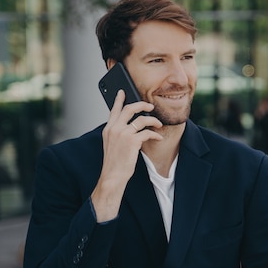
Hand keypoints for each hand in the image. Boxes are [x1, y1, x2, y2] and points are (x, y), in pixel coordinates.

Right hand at [91, 90, 161, 221]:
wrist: (112, 175)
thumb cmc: (114, 163)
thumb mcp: (111, 145)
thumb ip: (117, 133)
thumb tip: (130, 126)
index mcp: (108, 129)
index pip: (114, 110)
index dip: (119, 100)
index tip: (123, 92)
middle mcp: (114, 128)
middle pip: (130, 109)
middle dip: (142, 105)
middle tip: (150, 106)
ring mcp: (123, 134)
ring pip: (142, 119)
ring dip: (153, 120)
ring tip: (158, 124)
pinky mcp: (132, 141)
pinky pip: (148, 132)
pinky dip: (155, 134)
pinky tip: (158, 138)